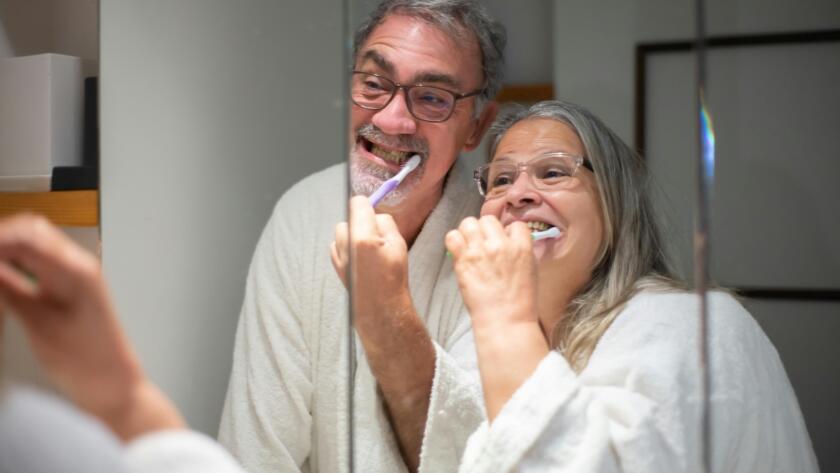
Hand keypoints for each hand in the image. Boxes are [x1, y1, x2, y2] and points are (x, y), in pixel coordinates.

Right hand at [0, 214, 183, 439]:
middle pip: (29, 230)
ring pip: (35, 242)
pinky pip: (40, 260)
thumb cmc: (86, 362)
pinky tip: (2, 274)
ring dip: (7, 246)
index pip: (24, 236)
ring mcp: (77, 274)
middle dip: (0, 238)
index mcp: (75, 271)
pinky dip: (16, 259)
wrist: (114, 384)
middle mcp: (79, 265)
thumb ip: (8, 289)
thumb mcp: (38, 325)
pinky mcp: (71, 286)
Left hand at [331, 196, 412, 331]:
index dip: (367, 205)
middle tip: (375, 236)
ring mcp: (338, 255)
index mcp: (363, 236)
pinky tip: (359, 260)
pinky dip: (346, 247)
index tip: (373, 212)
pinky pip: (337, 245)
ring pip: (342, 231)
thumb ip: (385, 222)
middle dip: (360, 222)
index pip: (357, 203)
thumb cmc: (393, 276)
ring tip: (367, 250)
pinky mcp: (335, 264)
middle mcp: (346, 243)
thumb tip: (374, 214)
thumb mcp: (398, 243)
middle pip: (349, 217)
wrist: (381, 306)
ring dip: (352, 234)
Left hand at [445, 216, 538, 329]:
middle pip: (488, 220)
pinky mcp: (464, 260)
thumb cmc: (520, 302)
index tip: (503, 242)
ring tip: (469, 246)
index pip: (515, 225)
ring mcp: (481, 251)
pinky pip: (452, 236)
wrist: (505, 320)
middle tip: (483, 245)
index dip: (507, 233)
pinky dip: (454, 241)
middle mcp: (501, 244)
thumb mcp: (530, 271)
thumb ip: (520, 251)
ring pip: (469, 223)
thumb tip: (508, 240)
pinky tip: (459, 252)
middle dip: (485, 231)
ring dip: (468, 233)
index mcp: (522, 247)